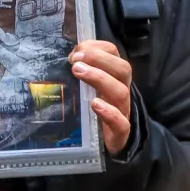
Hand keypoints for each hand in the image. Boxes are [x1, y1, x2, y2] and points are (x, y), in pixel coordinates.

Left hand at [69, 40, 131, 154]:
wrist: (106, 142)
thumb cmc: (94, 109)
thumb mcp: (86, 87)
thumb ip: (79, 71)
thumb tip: (66, 58)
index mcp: (113, 76)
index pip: (113, 53)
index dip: (97, 47)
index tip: (77, 50)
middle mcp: (121, 89)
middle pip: (122, 69)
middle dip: (99, 59)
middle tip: (75, 60)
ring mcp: (123, 111)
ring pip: (121, 92)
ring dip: (99, 78)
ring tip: (78, 72)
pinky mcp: (120, 132)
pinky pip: (121, 123)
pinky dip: (109, 112)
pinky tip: (95, 104)